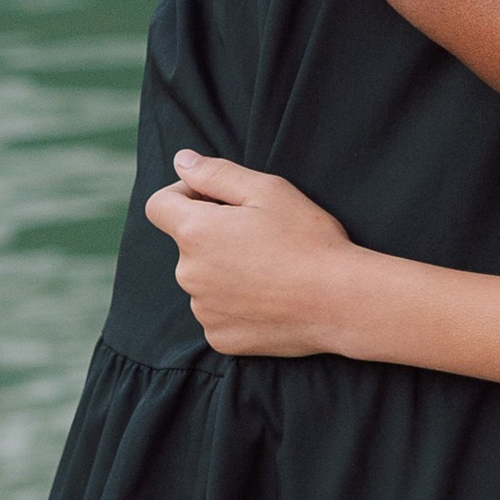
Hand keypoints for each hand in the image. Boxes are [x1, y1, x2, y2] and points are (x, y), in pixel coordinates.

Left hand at [144, 152, 357, 356]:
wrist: (340, 301)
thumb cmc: (307, 239)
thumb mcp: (268, 190)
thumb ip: (216, 173)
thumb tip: (181, 161)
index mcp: (195, 233)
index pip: (159, 206)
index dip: (184, 195)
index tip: (218, 200)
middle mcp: (189, 274)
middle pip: (187, 244)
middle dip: (214, 235)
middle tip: (262, 236)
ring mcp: (203, 310)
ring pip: (204, 280)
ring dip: (225, 271)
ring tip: (271, 269)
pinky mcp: (220, 338)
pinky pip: (218, 313)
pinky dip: (236, 304)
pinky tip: (270, 298)